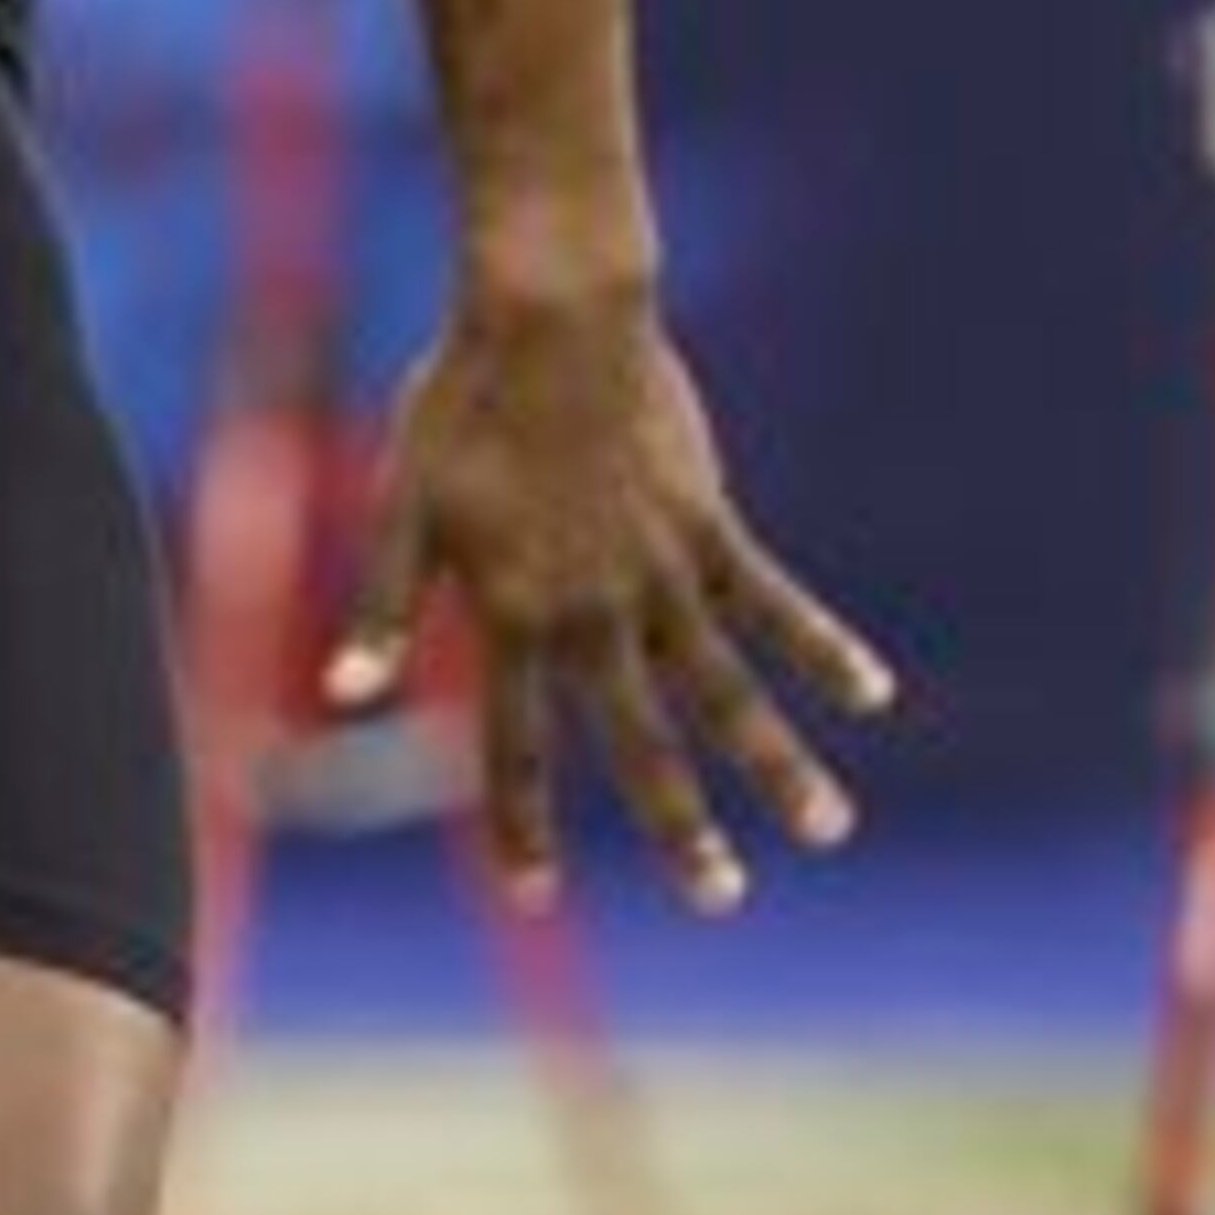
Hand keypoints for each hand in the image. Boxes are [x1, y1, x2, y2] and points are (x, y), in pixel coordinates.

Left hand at [322, 291, 895, 912]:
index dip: (521, 824)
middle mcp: (596, 608)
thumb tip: (341, 698)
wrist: (549, 314)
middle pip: (642, 740)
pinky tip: (873, 693)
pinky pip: (775, 600)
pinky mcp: (709, 523)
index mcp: (515, 614)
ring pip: (729, 685)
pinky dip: (822, 647)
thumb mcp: (401, 508)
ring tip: (829, 829)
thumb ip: (382, 608)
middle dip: (681, 826)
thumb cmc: (459, 405)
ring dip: (778, 761)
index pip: (515, 747)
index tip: (535, 896)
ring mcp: (662, 570)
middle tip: (720, 900)